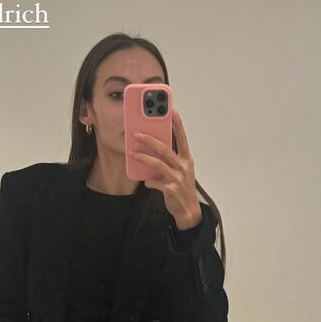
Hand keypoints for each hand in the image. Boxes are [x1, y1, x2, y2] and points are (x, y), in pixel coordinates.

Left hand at [128, 107, 202, 228]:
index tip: (172, 111)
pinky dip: (148, 181)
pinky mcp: (171, 189)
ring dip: (142, 157)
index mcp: (187, 160)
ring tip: (132, 153)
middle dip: (149, 140)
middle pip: (164, 149)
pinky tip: (146, 181)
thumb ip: (171, 160)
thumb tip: (154, 150)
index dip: (178, 125)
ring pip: (156, 163)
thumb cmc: (183, 188)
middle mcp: (183, 166)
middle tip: (136, 134)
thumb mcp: (181, 171)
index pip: (182, 138)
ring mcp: (178, 178)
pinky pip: (153, 181)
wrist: (188, 210)